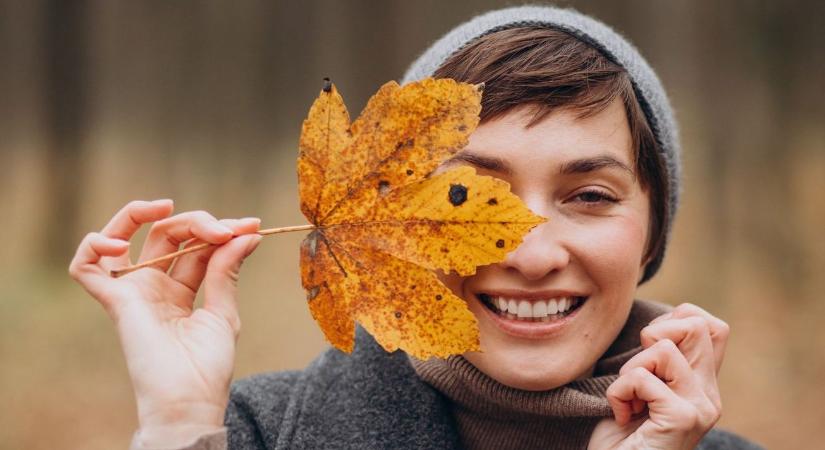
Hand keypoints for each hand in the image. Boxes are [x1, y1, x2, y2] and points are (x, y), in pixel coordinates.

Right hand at [69, 199, 261, 446]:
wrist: (190, 399)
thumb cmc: (207, 366)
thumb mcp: (223, 310)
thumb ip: (227, 270)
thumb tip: (247, 233)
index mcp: (181, 289)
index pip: (197, 245)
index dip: (221, 230)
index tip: (251, 226)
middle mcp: (154, 285)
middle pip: (168, 235)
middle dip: (199, 222)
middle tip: (228, 229)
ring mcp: (133, 291)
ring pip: (124, 236)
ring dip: (140, 214)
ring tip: (167, 207)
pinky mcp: (115, 301)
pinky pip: (86, 267)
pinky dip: (93, 245)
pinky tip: (117, 240)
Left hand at [589, 303, 729, 449]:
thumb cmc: (621, 437)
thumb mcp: (643, 389)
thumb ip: (658, 362)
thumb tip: (658, 324)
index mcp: (702, 385)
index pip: (712, 326)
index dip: (675, 319)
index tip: (648, 346)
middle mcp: (709, 395)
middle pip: (697, 326)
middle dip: (654, 335)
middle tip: (637, 370)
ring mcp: (700, 407)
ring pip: (664, 349)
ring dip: (631, 370)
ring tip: (629, 399)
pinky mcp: (683, 418)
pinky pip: (641, 378)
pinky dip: (618, 392)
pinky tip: (622, 415)